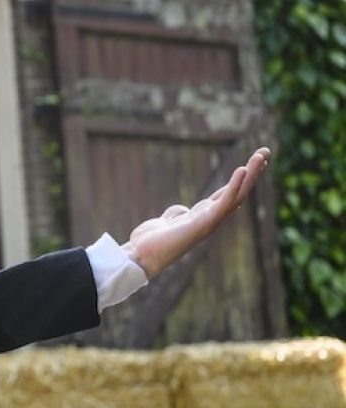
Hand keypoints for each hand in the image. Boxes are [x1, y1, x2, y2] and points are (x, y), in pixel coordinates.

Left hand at [122, 147, 269, 278]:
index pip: (227, 194)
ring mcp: (210, 222)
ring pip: (237, 195)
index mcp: (204, 216)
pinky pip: (223, 203)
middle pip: (238, 192)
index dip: (241, 179)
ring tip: (261, 156)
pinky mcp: (204, 224)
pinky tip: (242, 170)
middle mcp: (211, 219)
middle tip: (265, 151)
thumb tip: (181, 210)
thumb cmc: (151, 242)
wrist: (141, 256)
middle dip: (253, 172)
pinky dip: (234, 186)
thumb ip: (177, 214)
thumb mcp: (167, 221)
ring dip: (251, 175)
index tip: (254, 161)